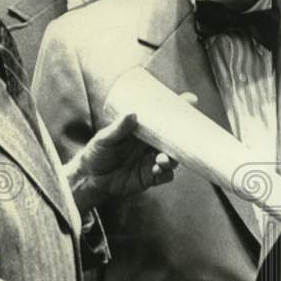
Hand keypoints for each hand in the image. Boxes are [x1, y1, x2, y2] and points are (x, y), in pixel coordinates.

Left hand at [65, 93, 194, 211]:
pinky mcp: (150, 177)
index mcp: (143, 131)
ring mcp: (152, 161)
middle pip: (175, 139)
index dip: (179, 109)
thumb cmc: (96, 153)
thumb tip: (132, 114)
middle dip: (183, 138)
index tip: (191, 100)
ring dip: (172, 159)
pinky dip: (165, 173)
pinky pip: (166, 176)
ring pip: (173, 158)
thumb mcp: (104, 138)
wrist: (89, 179)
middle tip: (183, 137)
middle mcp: (151, 145)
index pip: (164, 119)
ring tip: (162, 160)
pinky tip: (157, 171)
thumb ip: (119, 128)